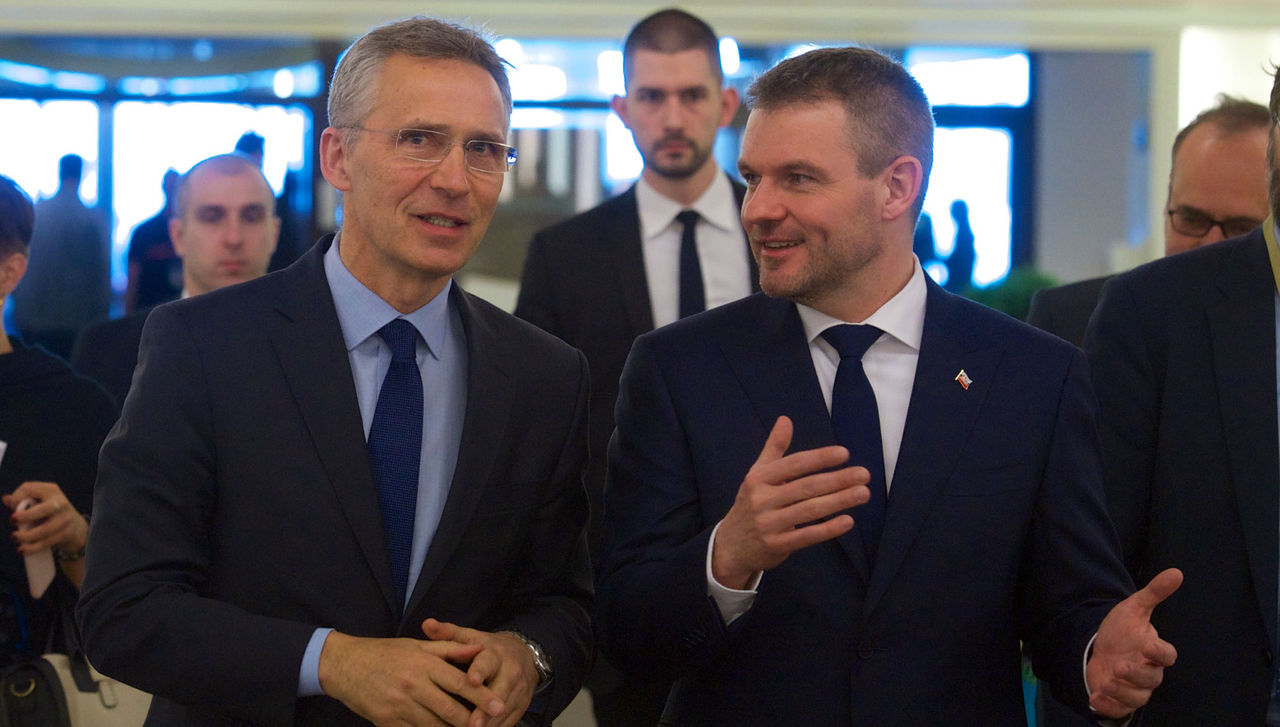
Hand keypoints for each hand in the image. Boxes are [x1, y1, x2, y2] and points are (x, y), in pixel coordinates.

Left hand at [4, 481, 87, 556]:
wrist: (76, 527)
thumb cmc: (50, 513)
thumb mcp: (40, 502)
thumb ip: (23, 500)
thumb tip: (6, 499)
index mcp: (51, 490)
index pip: (30, 488)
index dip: (17, 497)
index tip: (12, 506)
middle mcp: (60, 503)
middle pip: (42, 509)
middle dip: (25, 516)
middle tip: (12, 520)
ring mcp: (65, 519)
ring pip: (44, 530)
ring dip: (26, 536)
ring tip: (15, 537)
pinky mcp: (66, 533)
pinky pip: (46, 542)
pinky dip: (32, 548)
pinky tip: (23, 549)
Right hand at [317, 631, 504, 726]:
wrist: (344, 666)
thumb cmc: (384, 653)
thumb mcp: (417, 644)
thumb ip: (450, 648)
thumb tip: (478, 648)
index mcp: (423, 663)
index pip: (460, 683)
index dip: (482, 697)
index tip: (499, 706)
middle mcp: (413, 685)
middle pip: (450, 709)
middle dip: (473, 721)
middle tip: (490, 725)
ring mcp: (400, 706)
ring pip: (434, 726)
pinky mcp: (388, 721)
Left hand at [421, 619, 538, 726]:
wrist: (525, 656)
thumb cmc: (489, 649)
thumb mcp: (472, 638)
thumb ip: (448, 633)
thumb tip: (426, 624)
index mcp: (495, 654)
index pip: (488, 662)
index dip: (479, 671)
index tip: (471, 680)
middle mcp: (511, 673)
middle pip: (499, 693)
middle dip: (486, 710)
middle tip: (472, 724)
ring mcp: (518, 692)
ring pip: (504, 712)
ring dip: (490, 724)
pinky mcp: (521, 707)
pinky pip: (508, 723)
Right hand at [711, 416, 869, 588]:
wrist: (731, 545)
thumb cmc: (751, 504)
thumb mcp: (757, 474)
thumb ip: (774, 448)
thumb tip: (785, 419)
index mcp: (758, 478)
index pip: (794, 465)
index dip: (819, 458)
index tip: (844, 454)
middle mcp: (762, 499)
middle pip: (806, 487)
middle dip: (837, 480)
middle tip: (864, 474)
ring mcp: (769, 524)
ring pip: (809, 510)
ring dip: (839, 501)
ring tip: (863, 493)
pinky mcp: (777, 546)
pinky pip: (807, 536)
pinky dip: (828, 529)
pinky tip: (848, 521)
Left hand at [1085, 568, 1182, 717]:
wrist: (1098, 648)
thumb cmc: (1121, 631)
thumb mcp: (1133, 609)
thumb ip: (1154, 593)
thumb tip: (1177, 572)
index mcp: (1153, 651)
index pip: (1167, 656)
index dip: (1160, 652)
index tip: (1147, 644)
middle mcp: (1147, 672)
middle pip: (1152, 679)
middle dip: (1136, 675)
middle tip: (1119, 666)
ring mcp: (1133, 688)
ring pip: (1137, 698)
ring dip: (1122, 693)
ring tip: (1106, 683)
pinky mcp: (1118, 700)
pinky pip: (1119, 710)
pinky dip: (1108, 707)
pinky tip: (1094, 698)